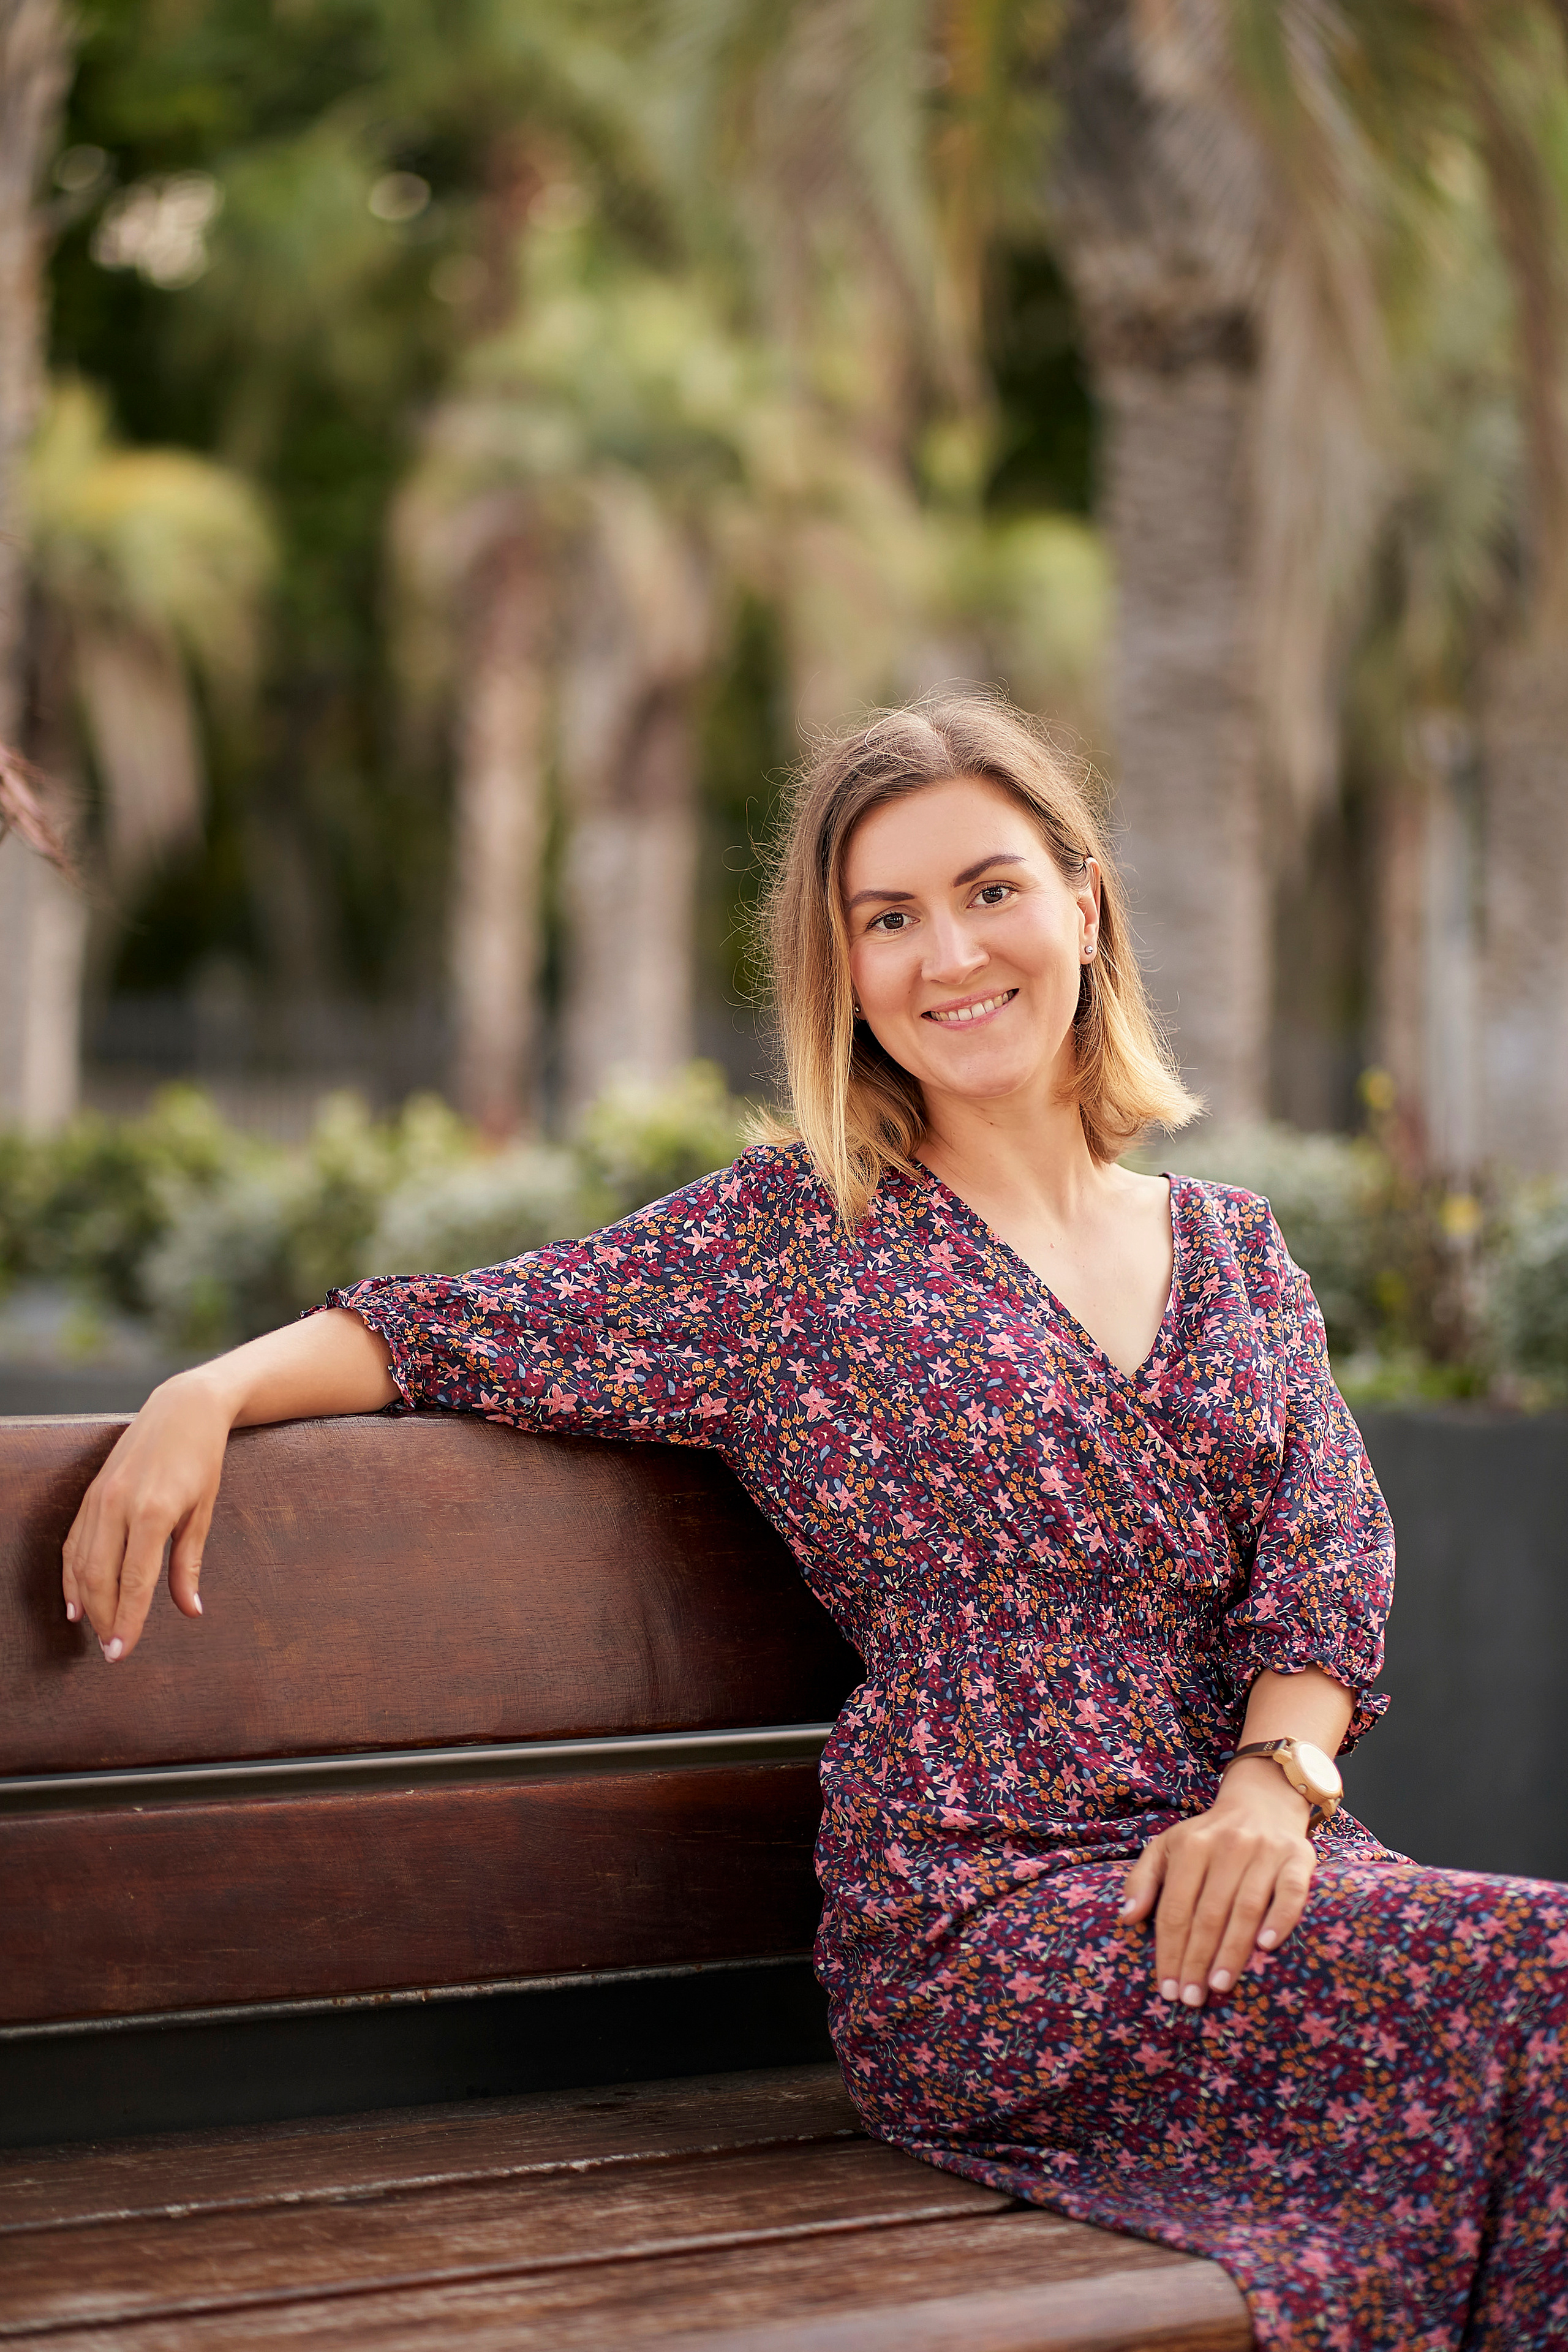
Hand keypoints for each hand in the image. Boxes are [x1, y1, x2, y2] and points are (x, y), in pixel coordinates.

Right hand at [62, 1370, 232, 1661]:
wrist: (183, 1408)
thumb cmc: (202, 1460)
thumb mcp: (203, 1512)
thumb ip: (188, 1564)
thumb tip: (190, 1611)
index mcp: (152, 1512)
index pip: (134, 1581)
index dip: (128, 1620)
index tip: (122, 1652)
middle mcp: (118, 1505)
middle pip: (101, 1578)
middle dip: (104, 1618)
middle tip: (112, 1650)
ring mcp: (99, 1498)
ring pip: (82, 1563)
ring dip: (86, 1602)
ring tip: (97, 1631)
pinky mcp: (91, 1494)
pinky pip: (73, 1542)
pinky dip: (71, 1575)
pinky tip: (75, 1601)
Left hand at [1117, 1758, 1316, 2007]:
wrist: (1262, 1802)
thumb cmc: (1208, 1838)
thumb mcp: (1167, 1847)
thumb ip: (1143, 1880)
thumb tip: (1126, 1918)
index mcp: (1190, 1846)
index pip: (1175, 1908)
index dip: (1169, 1950)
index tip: (1166, 1988)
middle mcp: (1227, 1846)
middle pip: (1208, 1913)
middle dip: (1196, 1960)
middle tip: (1190, 1999)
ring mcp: (1265, 1851)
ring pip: (1245, 1909)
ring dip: (1231, 1952)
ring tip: (1218, 1986)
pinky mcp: (1298, 1858)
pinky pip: (1291, 1893)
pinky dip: (1280, 1919)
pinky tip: (1267, 1948)